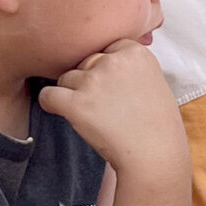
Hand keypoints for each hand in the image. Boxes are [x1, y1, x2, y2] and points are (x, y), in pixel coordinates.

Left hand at [37, 39, 188, 178]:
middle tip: (103, 107)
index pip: (106, 48)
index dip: (105, 69)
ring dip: (72, 95)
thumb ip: (130, 68)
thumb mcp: (154, 83)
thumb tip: (103, 62)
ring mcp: (94, 81)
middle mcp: (115, 62)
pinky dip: (50, 104)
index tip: (112, 88)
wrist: (155, 157)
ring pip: (66, 78)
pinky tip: (62, 113)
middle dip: (88, 82)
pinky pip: (48, 95)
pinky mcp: (76, 103)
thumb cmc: (158, 127)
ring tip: (93, 116)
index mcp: (136, 53)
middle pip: (85, 61)